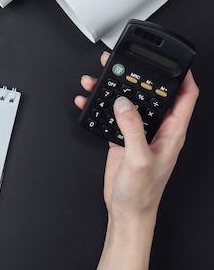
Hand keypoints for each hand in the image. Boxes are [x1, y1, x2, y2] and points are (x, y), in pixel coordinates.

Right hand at [75, 52, 198, 268]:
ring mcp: (138, 133)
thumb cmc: (142, 193)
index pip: (185, 97)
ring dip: (113, 89)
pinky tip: (88, 100)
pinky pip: (111, 115)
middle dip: (137, 76)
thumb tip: (124, 104)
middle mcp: (157, 130)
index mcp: (171, 132)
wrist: (126, 210)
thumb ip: (133, 128)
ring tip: (98, 78)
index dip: (183, 77)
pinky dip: (98, 105)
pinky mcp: (121, 138)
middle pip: (151, 94)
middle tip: (123, 62)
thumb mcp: (139, 159)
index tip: (173, 62)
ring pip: (128, 101)